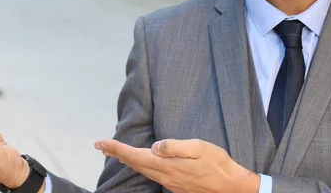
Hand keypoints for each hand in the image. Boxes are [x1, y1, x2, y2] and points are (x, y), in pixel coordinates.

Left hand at [95, 138, 259, 192]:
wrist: (230, 186)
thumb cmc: (217, 163)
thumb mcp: (199, 148)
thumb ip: (175, 146)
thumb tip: (155, 146)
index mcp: (167, 165)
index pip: (135, 155)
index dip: (116, 148)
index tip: (100, 143)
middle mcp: (164, 176)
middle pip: (134, 163)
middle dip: (116, 153)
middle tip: (101, 146)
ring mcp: (169, 182)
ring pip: (142, 170)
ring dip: (126, 160)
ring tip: (115, 152)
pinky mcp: (175, 184)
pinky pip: (151, 174)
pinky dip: (139, 165)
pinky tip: (140, 161)